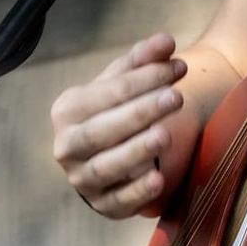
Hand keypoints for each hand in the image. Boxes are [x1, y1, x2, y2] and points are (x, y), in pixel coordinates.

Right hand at [50, 33, 189, 218]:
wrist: (111, 150)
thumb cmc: (119, 108)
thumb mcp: (127, 81)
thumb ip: (145, 59)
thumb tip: (166, 41)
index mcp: (69, 110)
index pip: (107, 93)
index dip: (144, 79)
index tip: (179, 67)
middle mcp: (67, 146)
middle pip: (102, 130)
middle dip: (139, 112)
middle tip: (175, 96)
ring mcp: (81, 178)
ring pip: (106, 166)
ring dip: (136, 151)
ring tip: (165, 135)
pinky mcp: (102, 204)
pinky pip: (118, 201)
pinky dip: (137, 192)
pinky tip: (159, 179)